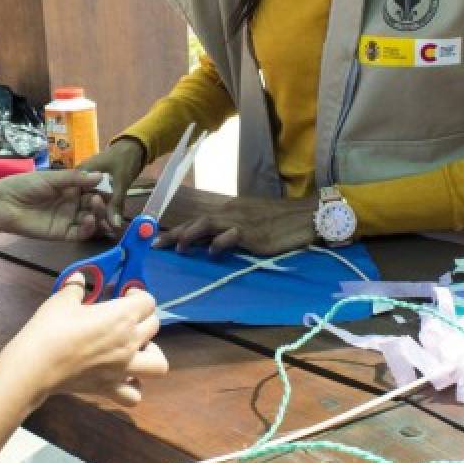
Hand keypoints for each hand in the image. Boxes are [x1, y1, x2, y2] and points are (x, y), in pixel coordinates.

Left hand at [0, 169, 105, 240]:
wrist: (3, 204)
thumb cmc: (25, 185)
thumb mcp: (51, 178)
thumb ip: (75, 178)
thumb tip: (100, 176)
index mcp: (71, 187)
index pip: (92, 188)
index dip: (103, 188)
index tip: (112, 186)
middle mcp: (73, 203)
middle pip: (94, 205)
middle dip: (102, 203)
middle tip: (102, 199)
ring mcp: (69, 219)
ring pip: (91, 219)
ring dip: (98, 215)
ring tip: (96, 209)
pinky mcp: (63, 233)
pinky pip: (80, 233)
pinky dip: (88, 228)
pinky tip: (89, 220)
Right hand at [15, 275, 167, 405]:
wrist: (35, 365)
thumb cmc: (51, 328)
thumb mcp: (62, 300)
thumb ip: (76, 288)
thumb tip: (79, 278)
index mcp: (122, 317)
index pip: (148, 302)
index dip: (137, 295)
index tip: (123, 294)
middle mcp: (130, 343)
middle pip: (154, 326)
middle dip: (143, 318)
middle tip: (124, 317)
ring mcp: (123, 369)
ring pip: (158, 364)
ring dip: (151, 354)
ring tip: (134, 348)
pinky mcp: (110, 388)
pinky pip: (134, 395)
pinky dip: (133, 387)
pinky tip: (122, 377)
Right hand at [78, 138, 146, 234]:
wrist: (134, 148)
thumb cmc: (123, 159)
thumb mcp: (121, 180)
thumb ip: (116, 202)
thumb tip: (114, 225)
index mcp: (79, 174)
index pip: (74, 196)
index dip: (81, 212)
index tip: (93, 226)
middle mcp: (80, 181)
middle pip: (81, 202)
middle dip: (92, 216)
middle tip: (103, 229)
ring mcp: (89, 185)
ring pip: (90, 204)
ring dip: (99, 215)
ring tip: (108, 229)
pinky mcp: (97, 189)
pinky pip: (99, 202)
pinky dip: (105, 210)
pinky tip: (111, 222)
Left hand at [155, 194, 318, 255]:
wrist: (306, 216)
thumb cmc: (279, 220)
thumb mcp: (251, 221)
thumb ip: (230, 229)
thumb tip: (210, 243)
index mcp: (230, 209)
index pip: (198, 219)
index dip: (178, 230)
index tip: (159, 241)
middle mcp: (232, 212)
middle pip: (196, 221)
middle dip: (175, 234)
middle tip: (157, 246)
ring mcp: (242, 222)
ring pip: (208, 224)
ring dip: (190, 235)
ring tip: (179, 248)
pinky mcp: (253, 234)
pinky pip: (231, 235)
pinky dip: (219, 243)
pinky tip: (212, 253)